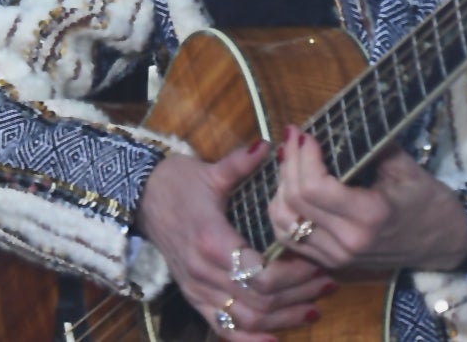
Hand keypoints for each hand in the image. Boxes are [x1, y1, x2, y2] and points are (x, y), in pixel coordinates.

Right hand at [138, 144, 329, 339]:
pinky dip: (250, 340)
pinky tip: (276, 339)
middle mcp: (203, 273)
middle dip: (298, 296)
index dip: (294, 276)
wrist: (139, 196)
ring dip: (284, 320)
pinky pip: (222, 330)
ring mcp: (197, 289)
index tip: (317, 263)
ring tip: (314, 308)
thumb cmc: (176, 182)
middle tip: (327, 284)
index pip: (261, 275)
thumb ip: (241, 162)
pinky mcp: (193, 297)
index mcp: (212, 241)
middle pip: (260, 303)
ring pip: (246, 321)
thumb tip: (267, 145)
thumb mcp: (209, 171)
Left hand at [269, 125, 466, 273]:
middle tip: (294, 137)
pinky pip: (289, 239)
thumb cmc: (428, 201)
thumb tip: (335, 120)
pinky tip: (290, 188)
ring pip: (284, 222)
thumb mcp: (405, 167)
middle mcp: (348, 242)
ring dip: (280, 187)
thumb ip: (368, 145)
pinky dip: (282, 211)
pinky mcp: (331, 263)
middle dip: (289, 162)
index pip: (313, 188)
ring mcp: (337, 258)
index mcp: (369, 216)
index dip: (303, 156)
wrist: (443, 244)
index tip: (306, 133)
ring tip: (291, 160)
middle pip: (294, 201)